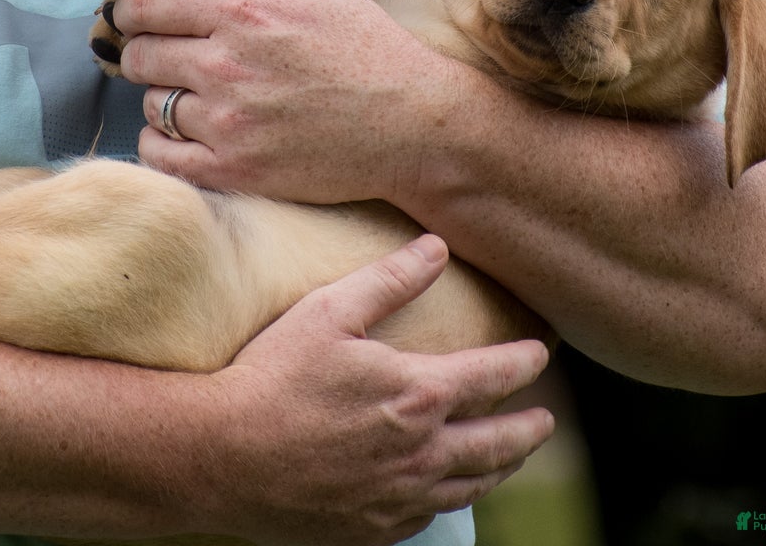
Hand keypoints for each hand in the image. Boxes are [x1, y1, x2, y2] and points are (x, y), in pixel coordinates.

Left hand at [114, 0, 454, 203]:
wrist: (414, 127)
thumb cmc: (374, 54)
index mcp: (246, 11)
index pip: (147, 4)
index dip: (130, 11)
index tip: (133, 19)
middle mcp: (227, 63)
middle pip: (140, 56)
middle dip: (146, 55)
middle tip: (164, 61)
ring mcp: (228, 121)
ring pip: (152, 106)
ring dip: (165, 101)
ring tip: (196, 101)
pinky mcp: (234, 170)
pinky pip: (160, 155)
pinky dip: (163, 144)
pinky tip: (185, 137)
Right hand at [200, 235, 553, 545]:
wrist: (219, 455)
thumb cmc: (271, 376)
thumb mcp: (329, 312)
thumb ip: (389, 280)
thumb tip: (437, 247)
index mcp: (418, 394)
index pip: (494, 375)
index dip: (525, 362)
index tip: (541, 354)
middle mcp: (421, 452)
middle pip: (498, 443)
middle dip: (529, 430)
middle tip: (546, 423)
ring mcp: (399, 497)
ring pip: (471, 486)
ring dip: (500, 469)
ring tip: (510, 459)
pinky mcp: (372, 530)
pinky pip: (428, 517)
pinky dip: (451, 501)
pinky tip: (447, 493)